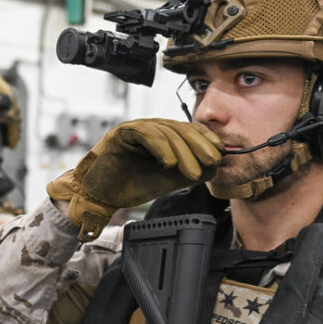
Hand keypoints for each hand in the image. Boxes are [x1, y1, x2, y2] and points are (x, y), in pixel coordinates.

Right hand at [48, 119, 222, 240]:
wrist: (100, 195)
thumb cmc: (131, 185)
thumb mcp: (169, 180)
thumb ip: (190, 172)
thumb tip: (215, 167)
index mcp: (162, 136)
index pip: (189, 131)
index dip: (206, 139)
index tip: (221, 153)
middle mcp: (150, 128)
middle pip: (180, 129)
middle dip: (199, 145)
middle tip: (213, 161)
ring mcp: (136, 128)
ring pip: (166, 132)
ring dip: (183, 152)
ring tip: (193, 172)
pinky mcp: (122, 133)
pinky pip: (145, 134)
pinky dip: (160, 147)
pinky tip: (169, 163)